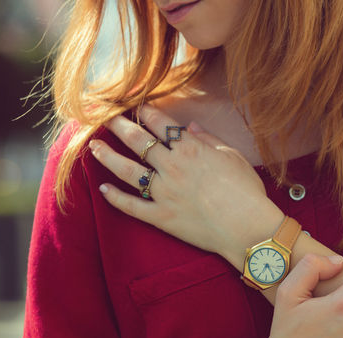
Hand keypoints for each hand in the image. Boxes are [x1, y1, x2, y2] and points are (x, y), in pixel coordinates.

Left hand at [89, 104, 283, 261]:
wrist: (248, 228)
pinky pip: (132, 206)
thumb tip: (191, 127)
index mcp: (190, 149)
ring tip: (94, 147)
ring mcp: (164, 193)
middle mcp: (172, 167)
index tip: (134, 104)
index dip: (144, 111)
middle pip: (137, 140)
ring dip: (107, 156)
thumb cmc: (247, 192)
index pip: (159, 123)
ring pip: (127, 170)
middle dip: (117, 125)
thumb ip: (209, 140)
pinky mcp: (161, 217)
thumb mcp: (233, 157)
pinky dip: (115, 198)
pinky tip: (103, 189)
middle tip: (103, 115)